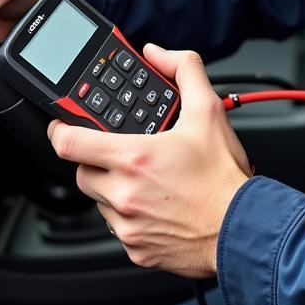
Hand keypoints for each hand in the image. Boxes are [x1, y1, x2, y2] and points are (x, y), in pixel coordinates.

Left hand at [48, 45, 252, 278]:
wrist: (244, 228)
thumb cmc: (225, 178)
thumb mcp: (209, 111)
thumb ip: (183, 70)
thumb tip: (159, 54)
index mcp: (134, 158)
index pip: (70, 144)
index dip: (60, 130)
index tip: (62, 125)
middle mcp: (124, 194)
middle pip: (82, 172)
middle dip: (96, 160)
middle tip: (122, 153)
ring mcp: (128, 225)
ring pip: (99, 201)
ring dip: (113, 188)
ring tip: (146, 180)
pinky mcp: (135, 249)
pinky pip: (118, 227)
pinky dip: (129, 215)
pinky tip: (155, 205)